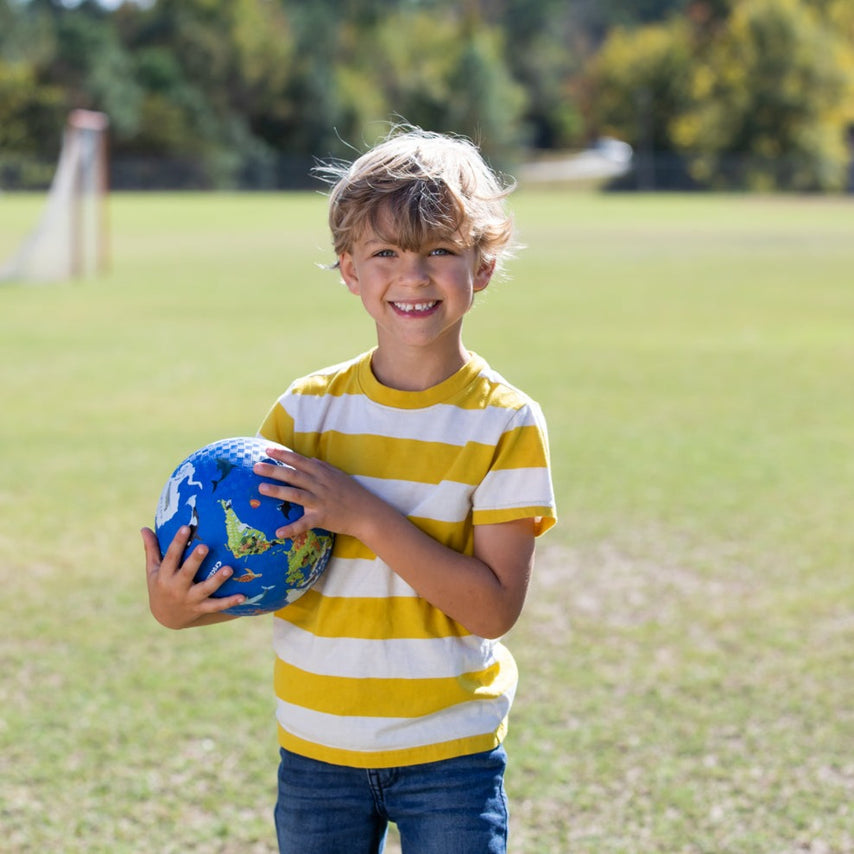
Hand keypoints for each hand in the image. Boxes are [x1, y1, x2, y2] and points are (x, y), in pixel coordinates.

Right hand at [142, 525, 242, 628]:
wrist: (165, 617)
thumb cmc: (160, 587)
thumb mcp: (152, 570)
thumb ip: (152, 550)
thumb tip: (144, 528)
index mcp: (164, 576)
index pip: (170, 557)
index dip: (177, 543)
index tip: (186, 527)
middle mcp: (177, 588)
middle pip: (187, 573)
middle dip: (195, 561)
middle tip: (205, 547)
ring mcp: (190, 599)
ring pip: (205, 589)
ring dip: (217, 580)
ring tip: (229, 569)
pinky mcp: (200, 608)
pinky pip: (216, 606)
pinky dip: (229, 602)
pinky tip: (243, 596)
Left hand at [253, 447, 379, 539]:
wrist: (368, 513)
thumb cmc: (353, 493)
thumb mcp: (339, 475)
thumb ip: (323, 467)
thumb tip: (310, 459)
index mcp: (323, 473)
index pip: (299, 461)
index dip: (283, 455)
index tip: (267, 450)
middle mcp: (320, 485)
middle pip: (294, 475)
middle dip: (274, 470)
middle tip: (256, 467)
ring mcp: (321, 501)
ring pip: (296, 495)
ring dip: (278, 491)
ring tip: (261, 488)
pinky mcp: (322, 518)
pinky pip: (304, 524)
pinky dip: (291, 528)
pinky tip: (278, 532)